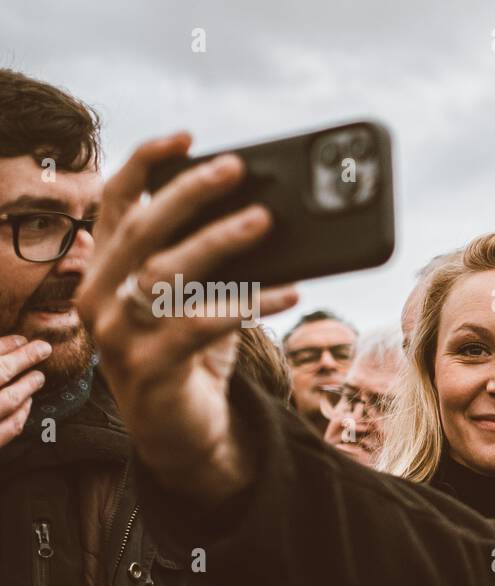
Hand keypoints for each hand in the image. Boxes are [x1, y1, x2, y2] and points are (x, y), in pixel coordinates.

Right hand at [0, 335, 49, 446]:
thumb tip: (10, 349)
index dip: (5, 345)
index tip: (21, 339)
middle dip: (23, 359)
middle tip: (44, 349)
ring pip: (7, 401)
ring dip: (26, 386)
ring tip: (39, 377)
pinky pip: (8, 429)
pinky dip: (21, 414)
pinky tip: (28, 402)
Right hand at [75, 132, 297, 505]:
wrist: (182, 434)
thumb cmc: (192, 355)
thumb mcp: (198, 299)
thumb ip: (213, 262)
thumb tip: (265, 213)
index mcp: (106, 270)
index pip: (117, 204)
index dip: (147, 164)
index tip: (189, 137)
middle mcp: (100, 297)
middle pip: (143, 230)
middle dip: (189, 193)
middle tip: (236, 169)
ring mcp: (118, 336)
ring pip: (167, 274)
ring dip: (219, 242)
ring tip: (265, 220)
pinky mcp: (150, 369)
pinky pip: (201, 325)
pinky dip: (247, 304)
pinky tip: (288, 292)